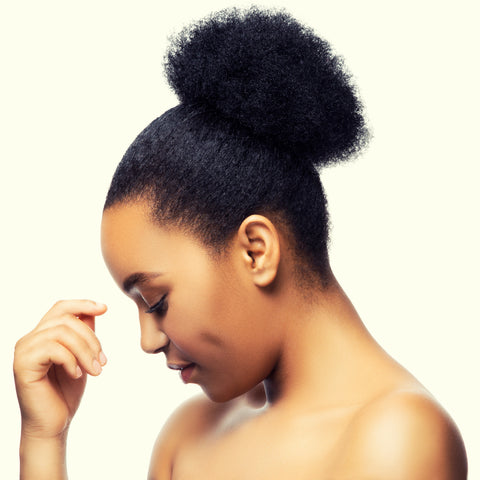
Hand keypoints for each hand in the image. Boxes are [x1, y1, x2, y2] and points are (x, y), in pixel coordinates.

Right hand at [14, 300, 107, 439]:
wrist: (53, 425)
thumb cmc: (66, 392)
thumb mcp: (82, 357)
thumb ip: (84, 334)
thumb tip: (95, 310)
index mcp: (42, 335)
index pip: (61, 307)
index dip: (83, 304)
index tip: (105, 308)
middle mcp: (29, 339)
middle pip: (66, 319)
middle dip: (91, 338)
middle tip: (103, 361)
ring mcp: (24, 351)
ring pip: (62, 333)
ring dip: (85, 351)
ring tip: (95, 371)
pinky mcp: (22, 365)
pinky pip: (53, 349)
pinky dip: (71, 361)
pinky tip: (77, 375)